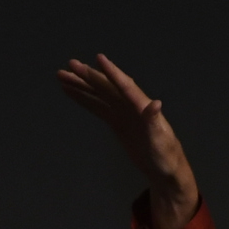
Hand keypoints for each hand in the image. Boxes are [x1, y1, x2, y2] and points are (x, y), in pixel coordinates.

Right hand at [56, 53, 198, 228]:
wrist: (165, 171)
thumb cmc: (166, 157)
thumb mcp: (161, 141)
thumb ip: (155, 122)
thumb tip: (156, 103)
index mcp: (142, 106)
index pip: (125, 86)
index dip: (112, 73)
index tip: (99, 58)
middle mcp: (132, 105)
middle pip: (107, 86)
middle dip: (89, 76)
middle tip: (70, 65)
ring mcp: (123, 112)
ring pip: (99, 94)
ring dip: (81, 84)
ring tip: (61, 75)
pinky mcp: (117, 122)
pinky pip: (97, 107)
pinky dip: (84, 99)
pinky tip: (70, 92)